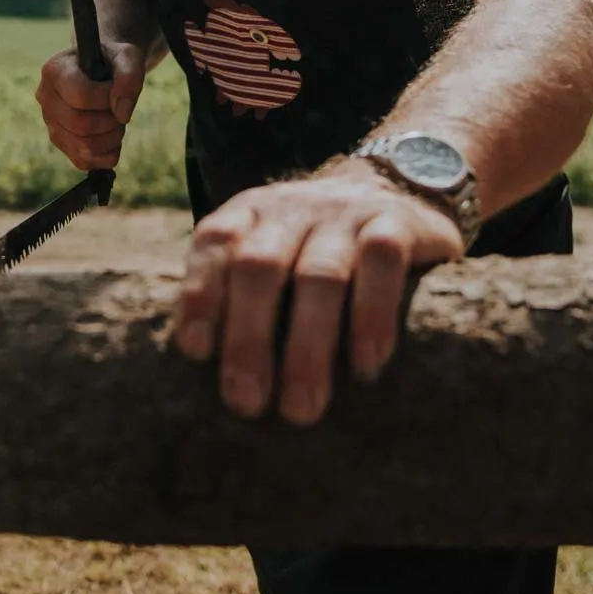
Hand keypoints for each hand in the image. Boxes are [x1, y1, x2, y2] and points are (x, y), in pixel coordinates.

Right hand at [36, 41, 145, 169]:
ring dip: (112, 138)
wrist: (102, 69)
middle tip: (120, 109)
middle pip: (81, 125)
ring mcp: (50, 123)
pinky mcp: (60, 142)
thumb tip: (122, 113)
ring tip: (116, 120)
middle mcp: (45, 98)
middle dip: (112, 121)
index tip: (116, 90)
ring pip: (84, 148)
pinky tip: (110, 135)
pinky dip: (106, 154)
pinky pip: (84, 162)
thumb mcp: (127, 57)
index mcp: (55, 70)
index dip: (107, 99)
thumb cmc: (112, 60)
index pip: (80, 96)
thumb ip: (129, 77)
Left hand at [172, 159, 463, 424]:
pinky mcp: (396, 223)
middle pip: (259, 266)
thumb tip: (209, 384)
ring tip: (301, 407)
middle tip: (247, 402)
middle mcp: (291, 208)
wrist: (393, 185)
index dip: (201, 294)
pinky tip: (366, 364)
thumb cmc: (313, 248)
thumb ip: (239, 296)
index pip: (214, 242)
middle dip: (249, 338)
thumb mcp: (271, 253)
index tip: (197, 353)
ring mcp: (344, 213)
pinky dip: (371, 316)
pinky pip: (382, 263)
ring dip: (307, 346)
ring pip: (319, 275)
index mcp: (249, 213)